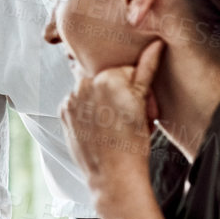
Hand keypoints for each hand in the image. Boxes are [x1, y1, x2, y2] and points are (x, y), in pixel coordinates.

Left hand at [60, 39, 162, 193]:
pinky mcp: (64, 112)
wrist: (113, 174)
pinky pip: (78, 103)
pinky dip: (87, 111)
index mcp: (107, 77)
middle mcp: (84, 84)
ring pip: (90, 89)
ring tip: (113, 123)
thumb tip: (156, 44)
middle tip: (128, 115)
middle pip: (105, 77)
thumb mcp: (144, 104)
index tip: (139, 103)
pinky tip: (99, 127)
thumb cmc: (133, 143)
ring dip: (100, 100)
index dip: (134, 87)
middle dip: (116, 91)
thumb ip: (147, 69)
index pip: (123, 69)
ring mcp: (71, 98)